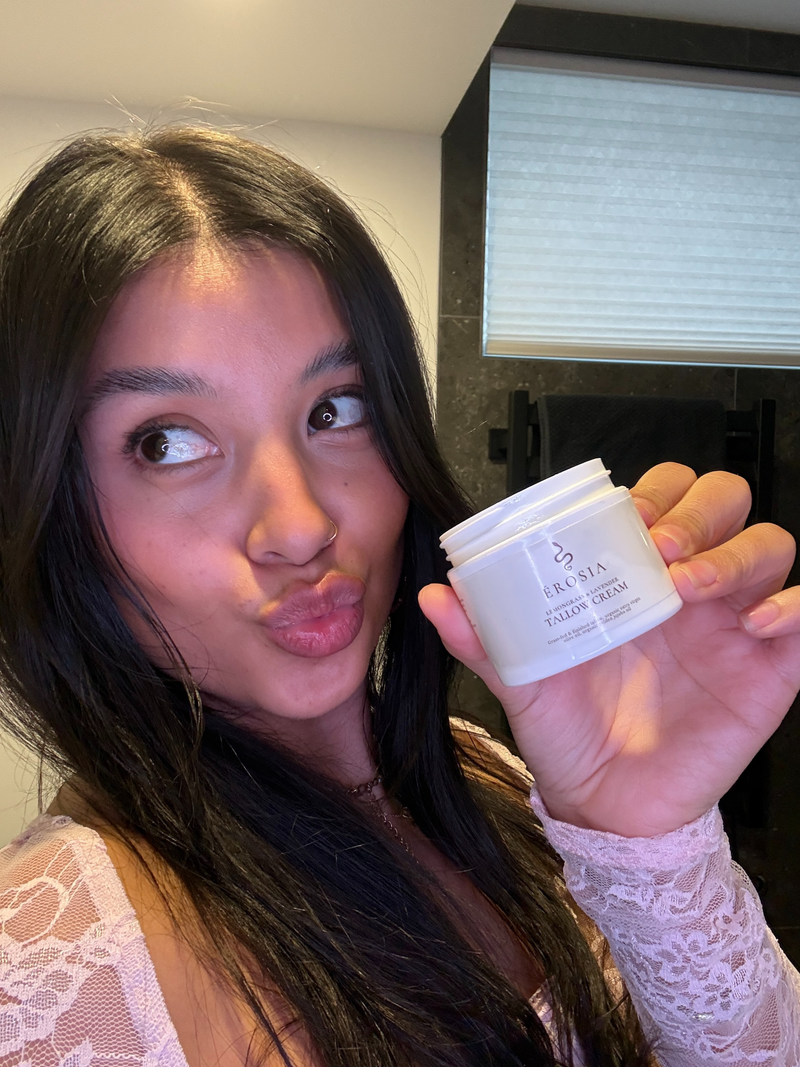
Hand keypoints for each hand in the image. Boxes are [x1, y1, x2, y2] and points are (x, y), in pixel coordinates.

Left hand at [419, 464, 799, 837]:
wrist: (604, 802)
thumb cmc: (568, 729)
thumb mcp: (522, 678)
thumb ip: (484, 637)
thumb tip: (437, 596)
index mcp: (633, 574)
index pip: (665, 496)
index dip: (657, 491)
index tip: (629, 517)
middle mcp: (690, 586)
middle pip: (726, 504)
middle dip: (700, 512)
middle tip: (662, 550)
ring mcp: (734, 623)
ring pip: (770, 546)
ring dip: (738, 553)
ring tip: (693, 588)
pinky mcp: (771, 669)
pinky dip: (797, 608)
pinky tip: (759, 623)